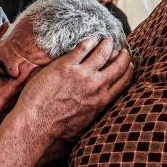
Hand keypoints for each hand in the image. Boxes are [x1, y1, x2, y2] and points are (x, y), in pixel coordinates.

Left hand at [10, 38, 132, 142]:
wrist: (37, 123)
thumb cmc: (57, 127)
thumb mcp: (85, 124)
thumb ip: (95, 112)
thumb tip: (100, 108)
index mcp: (102, 101)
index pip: (123, 81)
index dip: (129, 70)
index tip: (129, 63)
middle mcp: (96, 86)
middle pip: (118, 65)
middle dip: (123, 55)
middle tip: (123, 49)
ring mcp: (81, 74)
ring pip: (102, 53)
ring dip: (107, 44)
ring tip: (108, 40)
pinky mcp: (66, 66)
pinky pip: (83, 48)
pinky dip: (90, 41)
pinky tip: (91, 38)